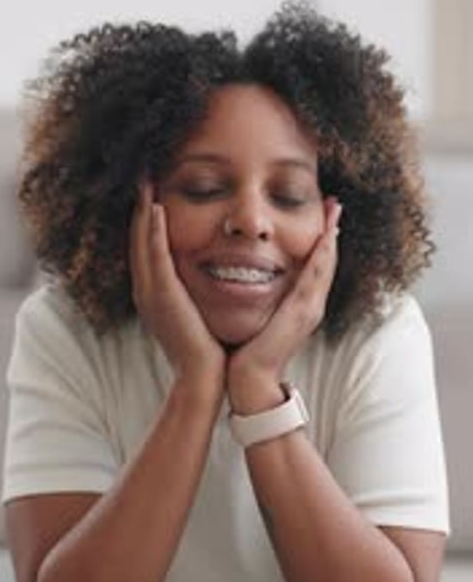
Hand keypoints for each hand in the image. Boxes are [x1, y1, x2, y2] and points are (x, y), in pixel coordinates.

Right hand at [130, 183, 225, 388]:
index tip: (152, 189)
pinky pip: (155, 256)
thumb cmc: (206, 347)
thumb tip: (211, 273)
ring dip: (142, 209)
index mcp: (154, 292)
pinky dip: (153, 231)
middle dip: (139, 205)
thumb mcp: (196, 311)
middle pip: (138, 238)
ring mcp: (150, 292)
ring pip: (142, 242)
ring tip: (145, 178)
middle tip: (142, 173)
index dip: (146, 217)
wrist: (204, 376)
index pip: (146, 246)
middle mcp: (146, 289)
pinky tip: (156, 207)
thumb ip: (194, 291)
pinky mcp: (162, 296)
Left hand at [227, 198, 341, 408]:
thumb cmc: (247, 351)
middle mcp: (311, 305)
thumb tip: (246, 280)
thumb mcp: (257, 316)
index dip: (321, 240)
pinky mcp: (302, 313)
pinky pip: (315, 277)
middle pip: (326, 260)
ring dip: (331, 235)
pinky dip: (322, 254)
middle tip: (335, 202)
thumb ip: (260, 299)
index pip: (314, 265)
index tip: (323, 214)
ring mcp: (310, 309)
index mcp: (300, 305)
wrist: (248, 379)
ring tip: (335, 208)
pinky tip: (326, 234)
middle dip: (331, 230)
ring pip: (325, 264)